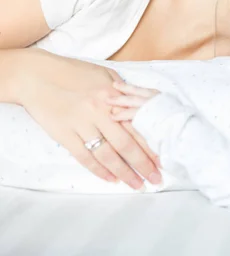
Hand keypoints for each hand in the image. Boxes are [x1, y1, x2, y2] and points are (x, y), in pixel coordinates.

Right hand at [18, 50, 161, 188]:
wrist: (35, 75)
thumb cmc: (72, 73)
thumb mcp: (104, 75)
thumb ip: (123, 91)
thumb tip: (141, 106)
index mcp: (113, 97)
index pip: (138, 126)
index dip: (152, 145)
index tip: (164, 159)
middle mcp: (99, 112)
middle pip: (126, 144)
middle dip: (143, 164)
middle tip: (156, 179)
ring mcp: (81, 124)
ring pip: (107, 154)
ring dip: (124, 173)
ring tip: (137, 185)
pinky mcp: (64, 134)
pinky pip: (84, 157)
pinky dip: (99, 170)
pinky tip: (111, 179)